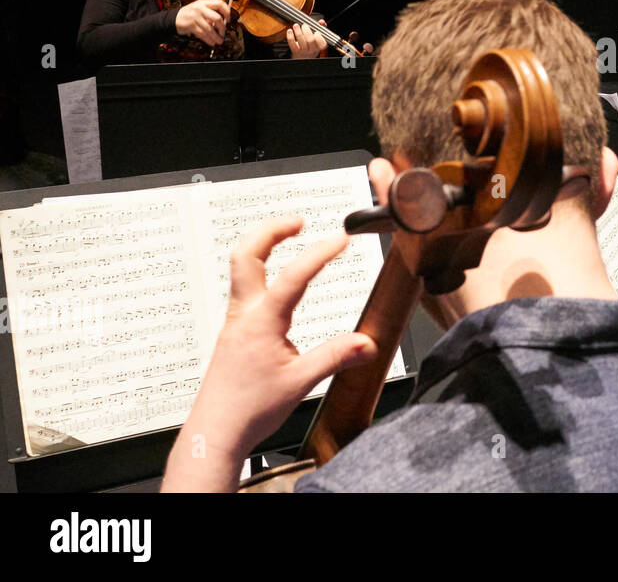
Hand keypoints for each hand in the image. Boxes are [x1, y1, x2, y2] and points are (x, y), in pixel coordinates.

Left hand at [161, 217, 377, 491]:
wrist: (214, 433)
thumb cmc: (248, 411)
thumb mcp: (300, 382)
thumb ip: (335, 357)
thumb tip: (367, 341)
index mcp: (260, 323)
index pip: (293, 277)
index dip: (319, 254)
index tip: (341, 239)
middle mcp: (243, 316)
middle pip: (246, 255)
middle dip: (271, 230)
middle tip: (298, 221)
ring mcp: (235, 323)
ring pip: (241, 270)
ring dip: (263, 246)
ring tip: (289, 238)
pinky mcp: (234, 333)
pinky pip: (244, 290)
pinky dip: (261, 272)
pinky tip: (277, 284)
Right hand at [175, 0, 230, 46]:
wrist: (173, 18)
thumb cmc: (189, 14)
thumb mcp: (199, 8)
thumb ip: (210, 12)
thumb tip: (223, 23)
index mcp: (203, 3)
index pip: (219, 4)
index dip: (227, 11)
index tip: (229, 19)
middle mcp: (199, 9)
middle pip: (217, 18)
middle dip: (222, 28)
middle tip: (223, 33)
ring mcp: (195, 17)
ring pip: (210, 29)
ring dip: (216, 37)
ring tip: (219, 40)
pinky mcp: (191, 26)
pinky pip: (203, 34)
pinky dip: (208, 39)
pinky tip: (211, 42)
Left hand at [287, 21, 328, 58]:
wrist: (302, 60)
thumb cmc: (310, 48)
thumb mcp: (317, 41)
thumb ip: (320, 29)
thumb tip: (322, 22)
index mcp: (319, 47)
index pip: (321, 43)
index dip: (319, 36)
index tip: (316, 32)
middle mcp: (312, 50)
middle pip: (310, 40)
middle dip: (307, 31)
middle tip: (304, 25)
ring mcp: (303, 51)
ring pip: (301, 41)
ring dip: (298, 31)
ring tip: (296, 25)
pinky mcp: (295, 51)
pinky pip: (292, 44)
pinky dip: (290, 36)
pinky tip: (289, 31)